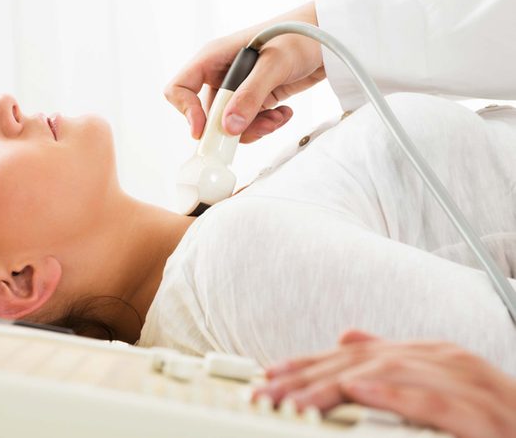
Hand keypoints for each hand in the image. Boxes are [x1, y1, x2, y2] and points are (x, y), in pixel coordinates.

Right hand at [164, 1, 325, 143]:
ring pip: (230, 124)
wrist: (330, 36)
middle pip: (207, 114)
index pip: (180, 88)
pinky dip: (265, 125)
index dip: (186, 111)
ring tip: (276, 119)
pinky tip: (283, 113)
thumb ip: (250, 96)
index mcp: (214, 58)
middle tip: (254, 129)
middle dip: (229, 128)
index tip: (203, 130)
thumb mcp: (274, 64)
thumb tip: (229, 128)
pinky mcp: (255, 99)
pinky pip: (249, 123)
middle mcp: (221, 74)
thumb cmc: (300, 35)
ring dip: (252, 129)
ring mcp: (238, 88)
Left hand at [253, 330, 515, 437]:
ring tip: (295, 399)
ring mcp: (465, 383)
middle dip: (307, 378)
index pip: (351, 358)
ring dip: (335, 387)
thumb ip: (391, 362)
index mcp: (426, 354)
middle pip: (361, 363)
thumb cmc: (489, 420)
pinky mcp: (482, 415)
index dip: (305, 366)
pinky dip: (393, 394)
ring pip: (387, 377)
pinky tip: (357, 392)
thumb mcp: (435, 386)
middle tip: (265, 392)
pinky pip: (434, 401)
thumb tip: (347, 336)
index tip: (267, 378)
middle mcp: (442, 359)